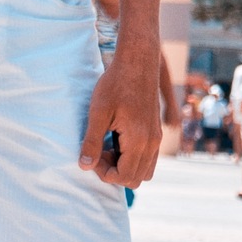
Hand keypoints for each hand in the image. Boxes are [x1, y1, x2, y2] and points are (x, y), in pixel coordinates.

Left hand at [79, 45, 163, 186]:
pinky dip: (133, 158)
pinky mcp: (156, 132)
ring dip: (124, 166)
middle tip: (98, 152)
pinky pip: (148, 158)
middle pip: (135, 179)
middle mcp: (152, 143)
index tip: (92, 154)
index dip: (104, 172)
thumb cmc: (115, 84)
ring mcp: (156, 138)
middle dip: (114, 172)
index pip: (123, 177)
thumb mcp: (98, 112)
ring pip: (144, 171)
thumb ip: (92, 141)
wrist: (137, 62)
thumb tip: (85, 166)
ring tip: (107, 147)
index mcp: (139, 140)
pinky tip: (117, 140)